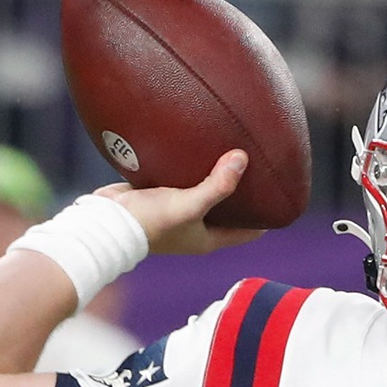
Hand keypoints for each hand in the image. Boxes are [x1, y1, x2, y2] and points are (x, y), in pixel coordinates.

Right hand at [94, 150, 264, 254]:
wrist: (105, 221)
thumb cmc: (149, 222)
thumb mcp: (189, 205)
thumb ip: (216, 186)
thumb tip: (242, 159)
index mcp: (207, 239)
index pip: (247, 231)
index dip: (265, 218)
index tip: (282, 198)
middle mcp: (194, 227)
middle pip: (228, 211)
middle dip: (243, 194)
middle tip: (260, 168)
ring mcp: (175, 211)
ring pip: (204, 192)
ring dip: (216, 177)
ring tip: (232, 152)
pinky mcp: (158, 196)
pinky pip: (181, 180)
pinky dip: (191, 168)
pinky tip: (197, 147)